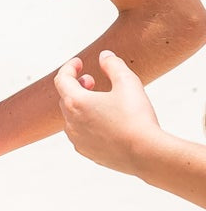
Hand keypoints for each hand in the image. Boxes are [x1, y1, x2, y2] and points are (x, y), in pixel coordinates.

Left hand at [55, 49, 161, 174]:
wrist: (148, 154)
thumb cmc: (136, 117)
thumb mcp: (127, 82)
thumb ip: (113, 65)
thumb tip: (104, 56)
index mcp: (75, 102)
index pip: (62, 79)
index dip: (69, 67)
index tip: (79, 62)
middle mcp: (71, 122)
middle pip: (66, 98)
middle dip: (76, 86)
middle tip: (90, 81)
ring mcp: (78, 140)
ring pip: (72, 118)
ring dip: (81, 106)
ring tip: (99, 102)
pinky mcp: (88, 153)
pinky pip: (81, 134)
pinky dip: (87, 124)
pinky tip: (104, 123)